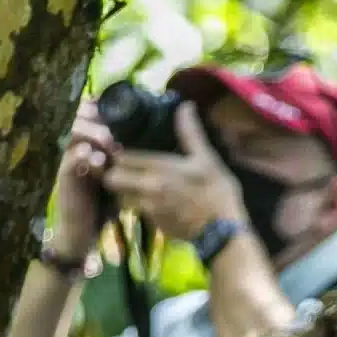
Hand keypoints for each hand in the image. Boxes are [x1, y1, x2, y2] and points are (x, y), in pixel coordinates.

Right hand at [47, 106, 117, 253]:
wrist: (83, 231)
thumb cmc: (103, 202)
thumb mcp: (118, 176)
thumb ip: (126, 158)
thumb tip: (153, 141)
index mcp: (87, 146)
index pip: (86, 118)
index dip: (93, 106)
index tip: (106, 99)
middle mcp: (74, 150)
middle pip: (76, 121)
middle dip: (91, 115)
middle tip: (104, 113)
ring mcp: (67, 164)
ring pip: (71, 138)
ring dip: (88, 134)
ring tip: (106, 139)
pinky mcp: (64, 181)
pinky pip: (69, 163)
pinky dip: (81, 158)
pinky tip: (94, 158)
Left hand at [98, 103, 247, 244]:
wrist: (224, 230)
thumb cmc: (217, 190)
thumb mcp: (206, 158)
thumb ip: (190, 132)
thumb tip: (185, 105)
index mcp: (159, 167)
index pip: (122, 158)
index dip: (119, 154)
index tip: (122, 151)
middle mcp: (147, 187)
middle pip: (112, 179)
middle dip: (114, 174)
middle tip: (123, 170)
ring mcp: (148, 209)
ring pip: (119, 198)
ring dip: (123, 192)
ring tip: (134, 187)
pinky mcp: (153, 224)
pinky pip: (136, 213)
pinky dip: (139, 207)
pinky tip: (152, 203)